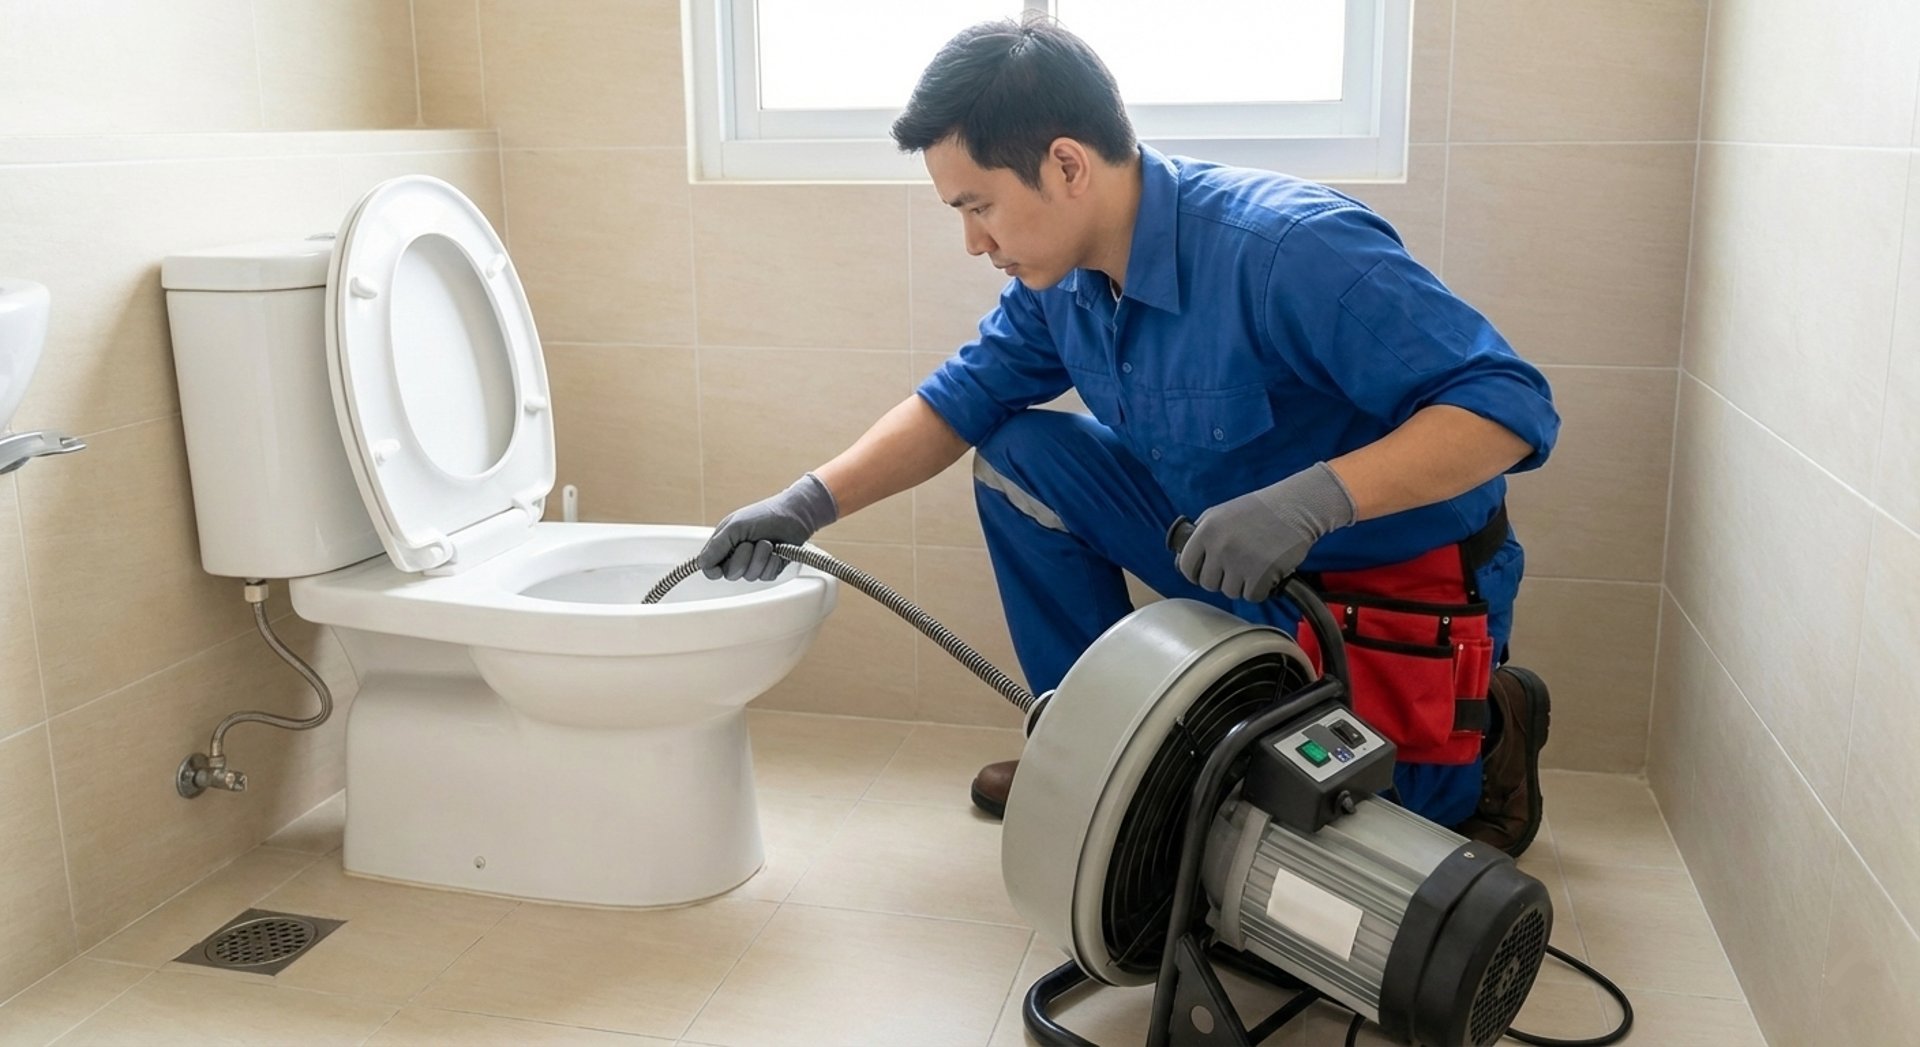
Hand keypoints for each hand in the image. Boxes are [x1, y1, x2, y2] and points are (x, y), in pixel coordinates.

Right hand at [698, 473, 838, 580]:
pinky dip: (771, 563)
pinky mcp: (769, 569)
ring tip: (767, 543)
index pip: (710, 567)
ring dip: (760, 559)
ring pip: (749, 576)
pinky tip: (777, 552)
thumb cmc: (764, 515)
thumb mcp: (735, 527)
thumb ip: (717, 546)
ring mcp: (754, 563)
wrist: (795, 515)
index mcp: (725, 544)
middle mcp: (737, 556)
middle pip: (730, 574)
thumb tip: (701, 564)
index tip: (719, 569)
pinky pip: (765, 577)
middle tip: (750, 543)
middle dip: (742, 559)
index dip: (713, 570)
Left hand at [1176, 462, 1355, 601]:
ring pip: (1230, 592)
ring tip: (1254, 564)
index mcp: (1206, 530)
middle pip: (1208, 584)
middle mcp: (1220, 547)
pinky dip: (1260, 589)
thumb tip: (1182, 560)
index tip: (1206, 573)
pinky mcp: (1262, 574)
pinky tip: (1266, 572)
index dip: (1196, 573)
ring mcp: (1240, 562)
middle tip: (1238, 567)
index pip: (1187, 566)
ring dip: (1242, 584)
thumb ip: (1201, 535)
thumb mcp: (1221, 514)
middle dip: (1222, 579)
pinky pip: (1252, 596)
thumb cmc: (1259, 510)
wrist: (1296, 506)